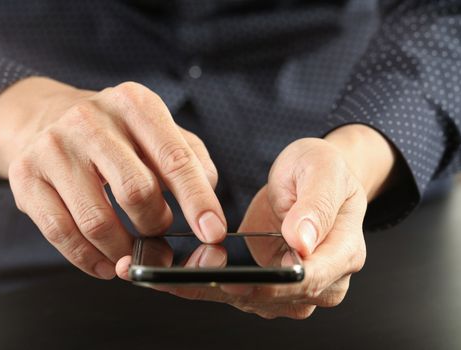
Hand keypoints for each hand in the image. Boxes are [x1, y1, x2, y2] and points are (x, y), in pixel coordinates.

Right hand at [0, 77, 226, 278]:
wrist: (46, 118)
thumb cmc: (116, 133)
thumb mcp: (157, 131)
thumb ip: (191, 163)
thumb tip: (207, 210)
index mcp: (134, 104)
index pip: (174, 159)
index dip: (197, 201)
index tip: (212, 233)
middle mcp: (91, 119)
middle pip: (136, 192)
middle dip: (155, 226)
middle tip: (159, 236)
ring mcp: (54, 146)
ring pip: (97, 221)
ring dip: (123, 250)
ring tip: (132, 253)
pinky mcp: (26, 174)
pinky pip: (61, 233)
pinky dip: (88, 259)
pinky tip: (104, 262)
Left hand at [117, 125, 396, 318]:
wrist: (313, 178)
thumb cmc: (323, 171)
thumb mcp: (323, 171)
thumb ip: (316, 207)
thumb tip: (302, 243)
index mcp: (341, 251)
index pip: (311, 278)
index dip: (271, 283)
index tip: (233, 280)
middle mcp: (321, 278)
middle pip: (276, 300)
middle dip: (227, 289)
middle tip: (181, 276)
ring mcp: (292, 286)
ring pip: (251, 303)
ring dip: (207, 290)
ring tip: (162, 275)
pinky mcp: (266, 282)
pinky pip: (236, 292)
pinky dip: (203, 285)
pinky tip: (170, 275)